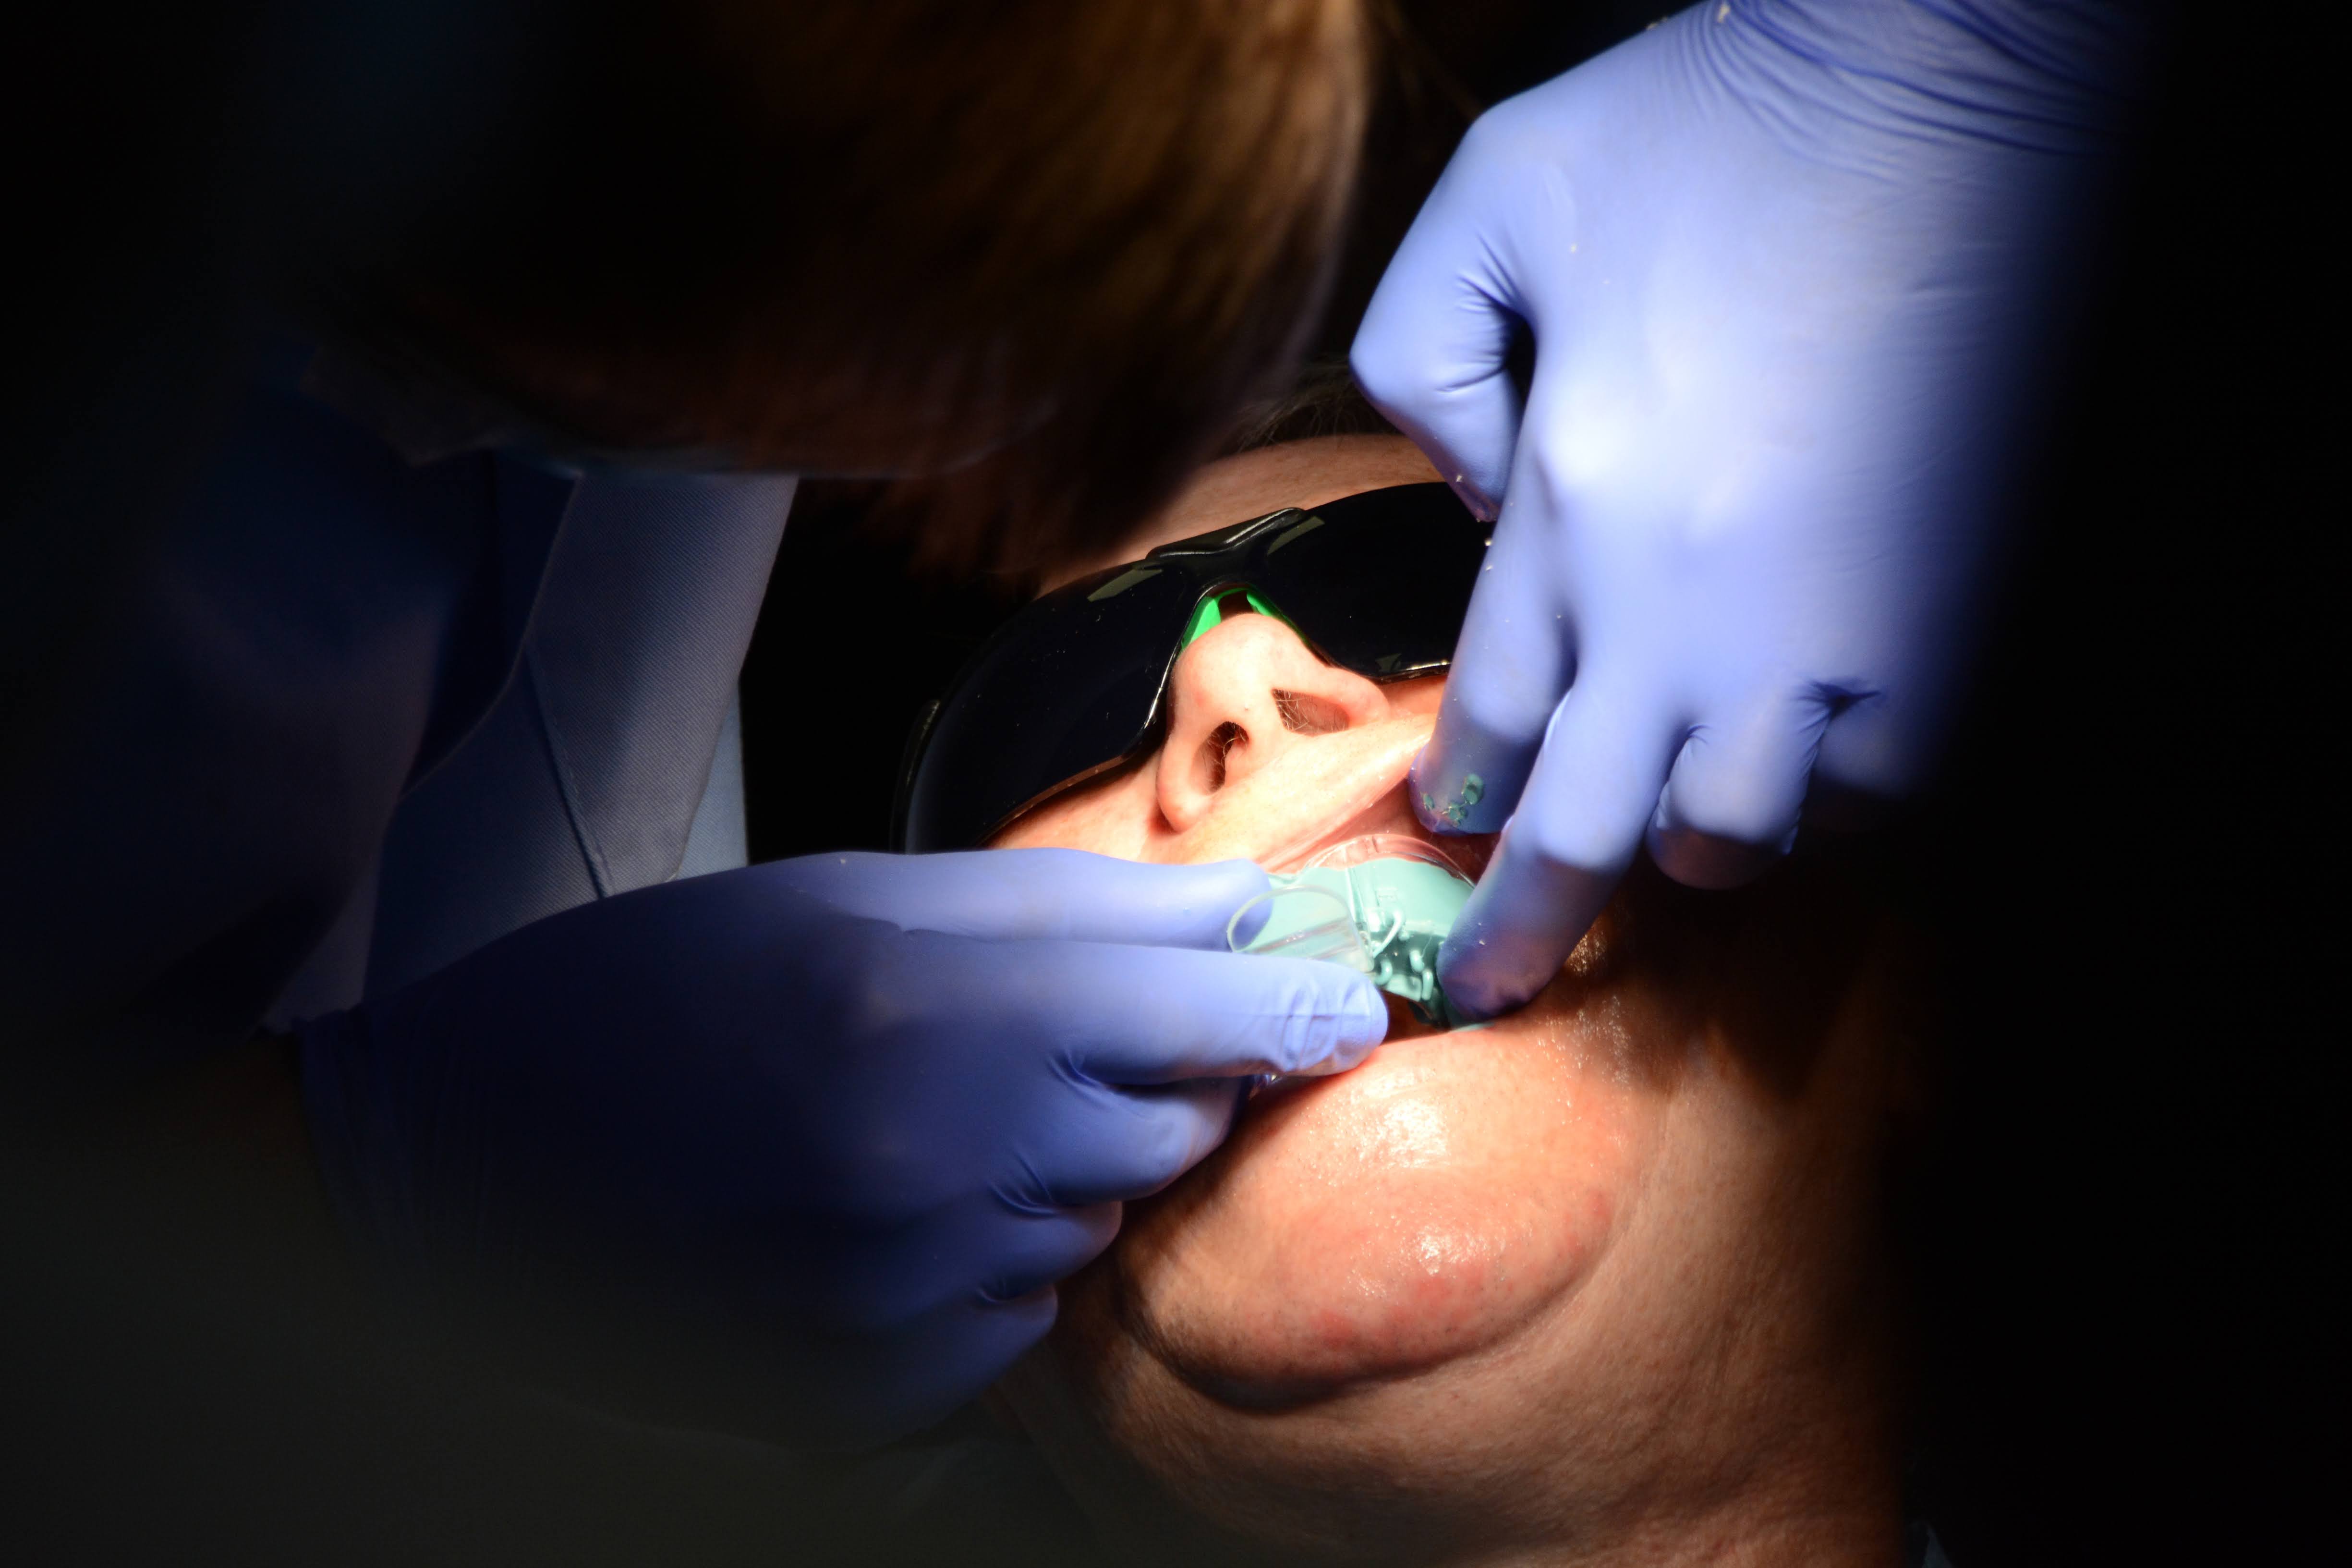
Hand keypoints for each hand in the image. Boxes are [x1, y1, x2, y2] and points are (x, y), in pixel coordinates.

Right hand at [298, 849, 1383, 1445]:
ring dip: (1056, 1177)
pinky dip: (988, 1270)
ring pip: (1092, 1234)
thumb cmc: (670, 984)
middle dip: (1159, 1084)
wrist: (470, 1146)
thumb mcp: (858, 896)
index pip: (1200, 1019)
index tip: (1349, 1008)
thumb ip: (1065, 903)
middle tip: (1065, 1042)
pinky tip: (885, 1211)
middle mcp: (933, 1162)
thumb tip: (1243, 908)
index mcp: (930, 1010)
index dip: (1296, 1009)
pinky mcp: (868, 1385)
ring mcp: (900, 1292)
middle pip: (1169, 1135)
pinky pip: (1014, 1327)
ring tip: (928, 1122)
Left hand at [1352, 0, 2141, 1016]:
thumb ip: (1423, 354)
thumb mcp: (1495, 195)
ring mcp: (1822, 630)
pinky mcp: (1946, 621)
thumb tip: (1460, 494)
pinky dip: (1834, 797)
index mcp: (1568, 507)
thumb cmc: (1713, 126)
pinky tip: (1812, 759)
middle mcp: (1680, 604)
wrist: (1944, 85)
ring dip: (1692, 842)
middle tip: (1490, 992)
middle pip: (1581, 832)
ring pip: (1734, 834)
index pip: (1484, 716)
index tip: (1447, 834)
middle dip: (1525, 933)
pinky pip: (1879, 787)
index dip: (1459, 795)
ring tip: (1676, 820)